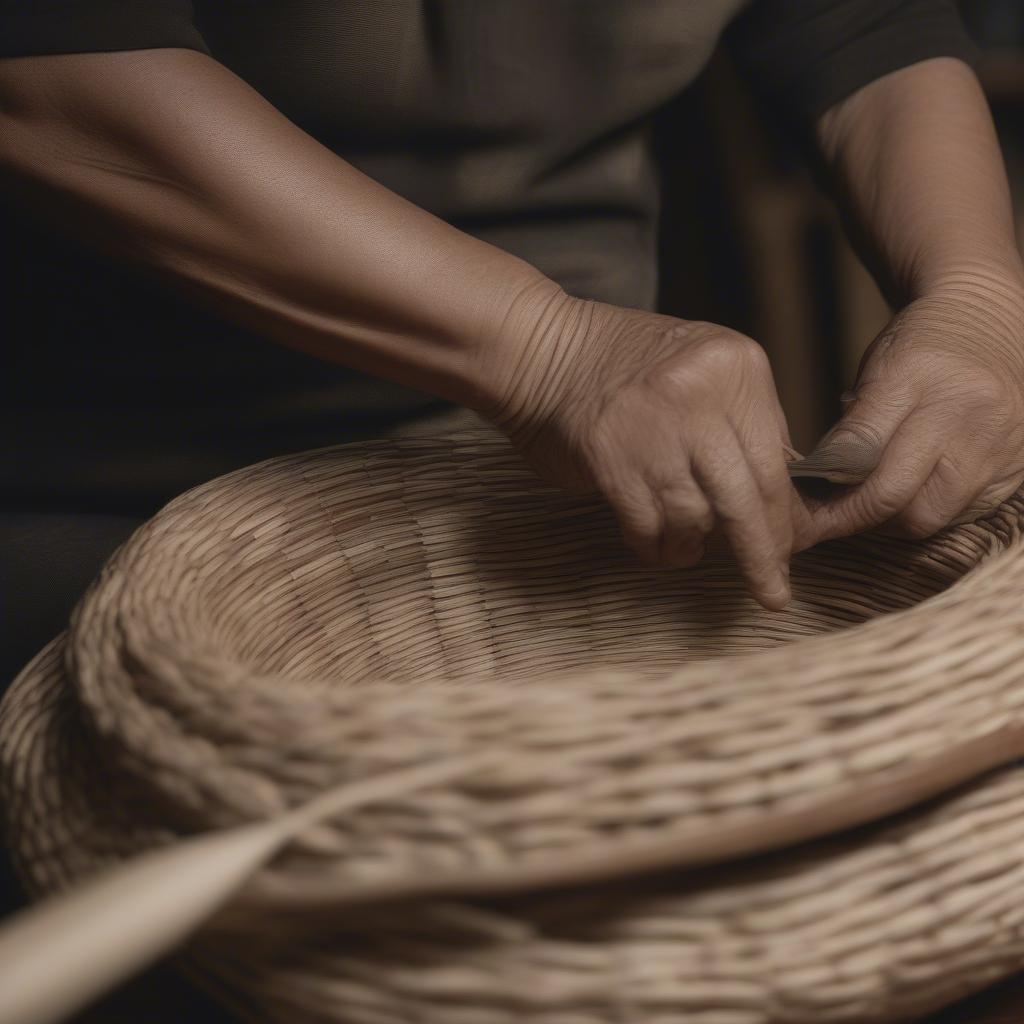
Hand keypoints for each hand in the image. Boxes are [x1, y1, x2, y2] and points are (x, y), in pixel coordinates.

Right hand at [482, 290, 806, 608]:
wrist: (543, 350)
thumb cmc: (626, 367)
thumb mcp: (703, 373)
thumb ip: (742, 427)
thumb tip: (780, 500)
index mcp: (736, 367)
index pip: (778, 461)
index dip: (785, 518)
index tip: (788, 550)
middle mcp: (701, 393)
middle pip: (749, 496)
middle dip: (762, 555)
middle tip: (771, 592)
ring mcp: (655, 427)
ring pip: (696, 517)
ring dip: (690, 545)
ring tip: (683, 548)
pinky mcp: (611, 459)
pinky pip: (648, 524)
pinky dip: (653, 545)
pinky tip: (653, 544)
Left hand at [802, 281, 1023, 543]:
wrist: (992, 322)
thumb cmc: (923, 345)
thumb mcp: (878, 369)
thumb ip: (854, 427)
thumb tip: (821, 482)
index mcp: (923, 383)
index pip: (865, 458)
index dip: (832, 495)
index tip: (806, 515)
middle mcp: (970, 420)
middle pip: (905, 503)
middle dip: (862, 517)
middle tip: (835, 516)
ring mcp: (1000, 450)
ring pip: (934, 517)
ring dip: (897, 520)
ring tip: (874, 502)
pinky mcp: (1017, 471)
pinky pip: (964, 514)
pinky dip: (932, 511)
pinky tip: (914, 493)